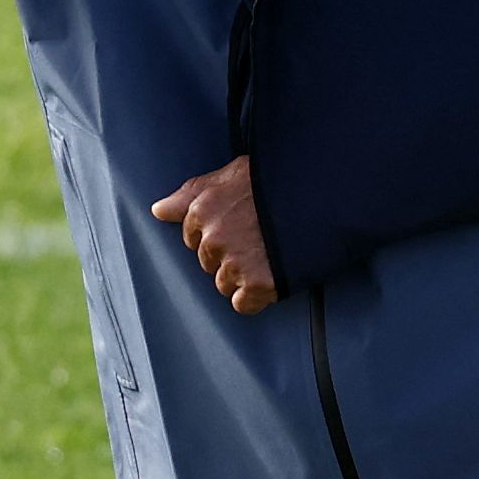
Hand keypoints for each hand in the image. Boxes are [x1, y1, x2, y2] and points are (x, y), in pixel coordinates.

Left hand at [151, 156, 279, 312]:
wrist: (320, 196)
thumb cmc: (275, 181)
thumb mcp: (231, 174)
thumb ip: (191, 193)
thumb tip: (158, 210)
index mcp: (204, 210)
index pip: (192, 238)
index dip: (216, 234)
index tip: (240, 225)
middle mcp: (214, 239)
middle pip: (208, 263)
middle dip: (228, 255)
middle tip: (259, 238)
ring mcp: (235, 263)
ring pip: (224, 284)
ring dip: (242, 276)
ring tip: (268, 253)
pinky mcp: (258, 284)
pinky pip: (243, 304)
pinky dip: (256, 296)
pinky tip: (271, 275)